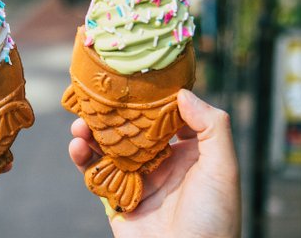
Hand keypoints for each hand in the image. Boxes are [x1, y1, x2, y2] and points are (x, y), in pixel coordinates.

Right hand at [69, 89, 240, 237]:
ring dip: (91, 134)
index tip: (131, 82)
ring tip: (80, 125)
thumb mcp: (223, 169)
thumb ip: (212, 126)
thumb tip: (182, 93)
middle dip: (113, 115)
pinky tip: (77, 147)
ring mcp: (136, 180)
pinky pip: (95, 174)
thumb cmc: (213, 218)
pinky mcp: (116, 198)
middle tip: (95, 101)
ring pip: (108, 148)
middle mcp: (161, 163)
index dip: (149, 99)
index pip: (165, 117)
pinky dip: (82, 159)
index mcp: (188, 153)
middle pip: (131, 130)